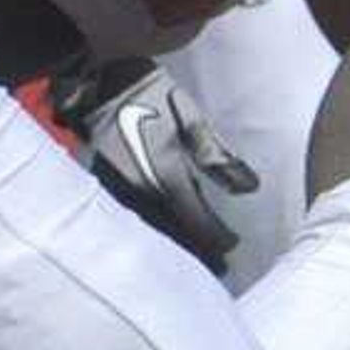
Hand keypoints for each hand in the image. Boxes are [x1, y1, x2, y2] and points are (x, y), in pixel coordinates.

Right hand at [58, 58, 262, 272]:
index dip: (219, 238)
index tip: (233, 246)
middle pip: (175, 235)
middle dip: (199, 254)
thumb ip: (219, 158)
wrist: (99, 81)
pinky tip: (161, 240)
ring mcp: (119, 192)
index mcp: (167, 177)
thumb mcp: (192, 120)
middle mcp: (142, 192)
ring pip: (151, 231)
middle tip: (220, 268)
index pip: (199, 222)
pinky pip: (131, 220)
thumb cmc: (151, 95)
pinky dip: (151, 234)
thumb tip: (250, 188)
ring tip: (195, 262)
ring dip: (174, 248)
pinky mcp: (104, 188)